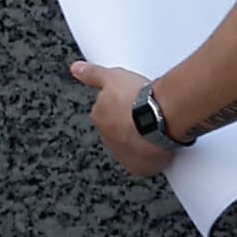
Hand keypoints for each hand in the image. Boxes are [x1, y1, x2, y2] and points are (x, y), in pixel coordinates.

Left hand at [69, 60, 176, 181]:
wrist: (160, 118)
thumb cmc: (139, 99)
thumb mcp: (113, 77)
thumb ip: (93, 74)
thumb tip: (76, 68)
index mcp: (100, 117)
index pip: (107, 115)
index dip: (122, 109)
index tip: (133, 105)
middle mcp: (108, 138)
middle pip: (118, 132)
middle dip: (130, 127)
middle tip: (146, 116)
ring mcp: (122, 154)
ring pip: (130, 148)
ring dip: (140, 141)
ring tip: (156, 129)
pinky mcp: (138, 168)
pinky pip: (143, 164)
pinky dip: (150, 157)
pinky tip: (159, 146)